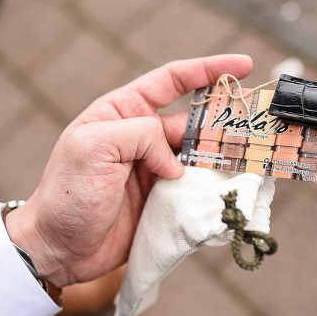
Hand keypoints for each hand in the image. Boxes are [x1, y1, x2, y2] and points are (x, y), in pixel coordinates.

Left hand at [4, 55, 252, 287]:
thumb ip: (139, 135)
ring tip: (253, 156)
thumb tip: (176, 162)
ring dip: (226, 156)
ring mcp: (155, 170)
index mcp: (123, 112)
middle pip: (195, 121)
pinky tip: (234, 188)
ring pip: (202, 156)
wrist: (59, 251)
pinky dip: (217, 188)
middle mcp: (143, 138)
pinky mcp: (164, 201)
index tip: (243, 64)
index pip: (171, 80)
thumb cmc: (66, 194)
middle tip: (257, 123)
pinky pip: (197, 189)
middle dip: (226, 119)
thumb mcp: (93, 148)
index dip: (208, 70)